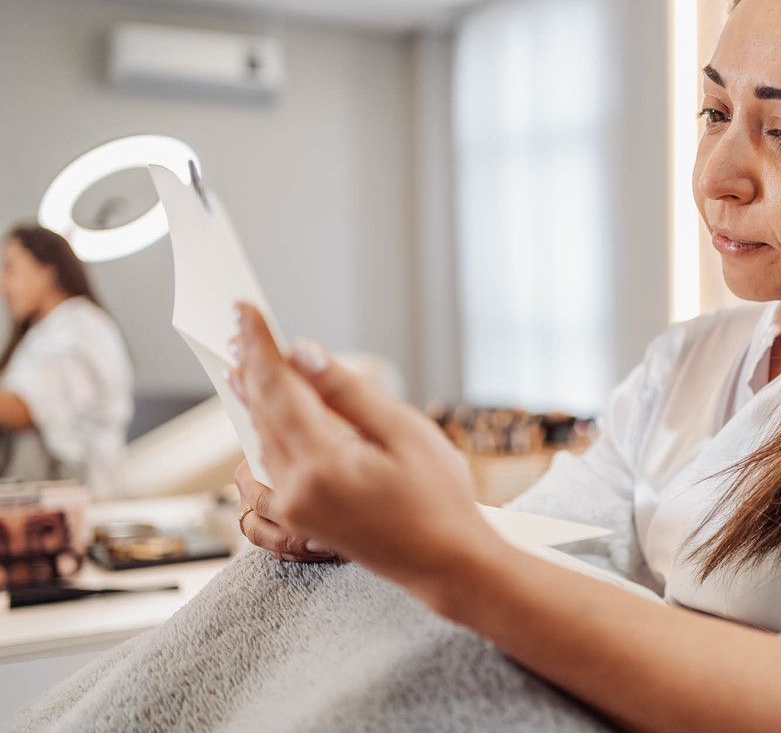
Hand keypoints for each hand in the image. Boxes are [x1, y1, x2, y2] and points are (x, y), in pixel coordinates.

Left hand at [226, 302, 504, 610]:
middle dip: (252, 367)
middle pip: (260, 414)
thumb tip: (302, 352)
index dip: (260, 346)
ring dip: (254, 398)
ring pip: (260, 440)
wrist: (447, 563)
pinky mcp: (299, 521)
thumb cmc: (439, 497)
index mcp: (323, 465)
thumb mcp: (405, 432)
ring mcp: (295, 511)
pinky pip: (269, 466)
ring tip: (247, 361)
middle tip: (242, 329)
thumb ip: (348, 392)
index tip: (244, 309)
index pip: (277, 390)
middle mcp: (297, 490)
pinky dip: (265, 432)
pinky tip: (266, 415)